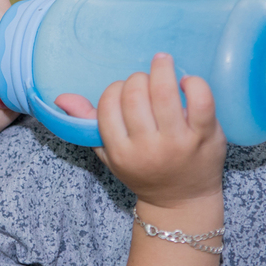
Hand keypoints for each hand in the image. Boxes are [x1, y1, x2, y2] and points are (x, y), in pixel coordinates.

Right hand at [56, 53, 225, 209]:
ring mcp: (177, 142)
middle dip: (138, 79)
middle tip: (146, 82)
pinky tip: (188, 83)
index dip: (116, 89)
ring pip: (163, 91)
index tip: (126, 92)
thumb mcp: (110, 155)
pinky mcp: (204, 136)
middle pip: (134, 93)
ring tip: (162, 63)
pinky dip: (194, 83)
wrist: (182, 202)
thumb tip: (61, 98)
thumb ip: (86, 125)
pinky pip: (200, 99)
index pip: (108, 104)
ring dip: (161, 69)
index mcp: (121, 152)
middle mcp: (147, 148)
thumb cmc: (144, 172)